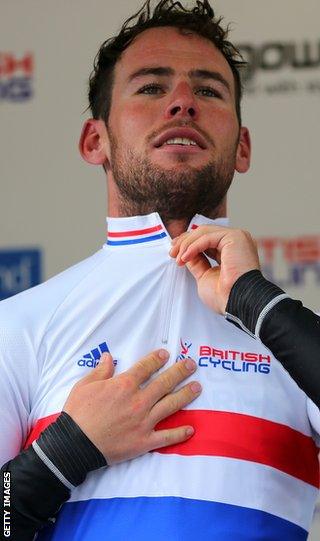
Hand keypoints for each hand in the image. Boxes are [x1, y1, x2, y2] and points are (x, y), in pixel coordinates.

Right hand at [63, 349, 200, 464]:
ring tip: (198, 387)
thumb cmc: (78, 413)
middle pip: (164, 383)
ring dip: (186, 395)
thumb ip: (101, 370)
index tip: (166, 354)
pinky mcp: (144, 441)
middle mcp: (138, 401)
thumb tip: (109, 357)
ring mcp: (144, 422)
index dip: (157, 359)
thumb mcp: (85, 385)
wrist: (74, 445)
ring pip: (170, 405)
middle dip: (180, 371)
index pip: (146, 367)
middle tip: (191, 365)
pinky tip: (191, 428)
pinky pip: (166, 437)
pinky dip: (180, 433)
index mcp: (124, 385)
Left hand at [169, 225, 259, 313]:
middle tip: (172, 253)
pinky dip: (193, 246)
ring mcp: (237, 238)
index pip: (207, 240)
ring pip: (204, 232)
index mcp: (232, 251)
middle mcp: (237, 242)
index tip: (175, 253)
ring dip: (186, 244)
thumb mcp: (205, 276)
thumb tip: (185, 253)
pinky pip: (207, 237)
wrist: (238, 302)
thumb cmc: (225, 296)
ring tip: (177, 257)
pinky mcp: (235, 237)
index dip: (189, 244)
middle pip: (205, 233)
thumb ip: (197, 263)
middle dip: (185, 242)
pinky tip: (185, 257)